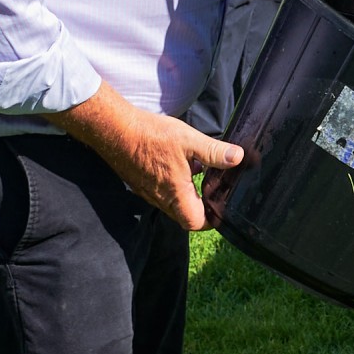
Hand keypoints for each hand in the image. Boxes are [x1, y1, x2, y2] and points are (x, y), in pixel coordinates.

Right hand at [65, 100, 242, 231]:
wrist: (115, 130)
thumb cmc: (151, 136)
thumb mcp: (189, 140)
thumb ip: (214, 152)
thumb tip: (238, 158)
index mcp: (175, 194)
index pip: (195, 222)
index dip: (210, 220)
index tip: (220, 207)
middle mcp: (160, 199)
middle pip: (184, 216)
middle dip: (201, 207)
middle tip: (214, 190)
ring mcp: (147, 192)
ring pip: (172, 204)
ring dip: (187, 195)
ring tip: (201, 174)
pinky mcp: (140, 183)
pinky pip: (160, 193)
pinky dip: (173, 186)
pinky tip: (180, 164)